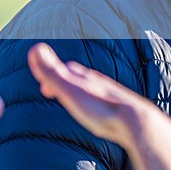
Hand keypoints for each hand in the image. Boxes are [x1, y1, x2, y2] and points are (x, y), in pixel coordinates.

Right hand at [27, 42, 170, 151]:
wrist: (135, 122)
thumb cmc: (100, 108)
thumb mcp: (71, 91)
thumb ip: (52, 73)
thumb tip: (35, 48)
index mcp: (86, 80)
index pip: (67, 71)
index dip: (52, 77)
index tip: (43, 89)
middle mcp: (100, 85)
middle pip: (80, 79)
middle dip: (65, 82)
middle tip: (53, 92)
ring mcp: (112, 97)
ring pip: (94, 92)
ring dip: (81, 94)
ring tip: (74, 103)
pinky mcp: (121, 111)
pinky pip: (105, 106)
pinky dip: (95, 106)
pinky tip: (98, 116)